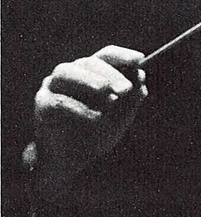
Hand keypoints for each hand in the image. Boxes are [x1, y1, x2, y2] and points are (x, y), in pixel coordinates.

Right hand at [32, 45, 146, 198]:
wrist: (73, 161)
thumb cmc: (98, 133)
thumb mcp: (121, 116)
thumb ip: (131, 97)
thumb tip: (140, 76)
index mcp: (92, 72)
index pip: (106, 55)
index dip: (122, 55)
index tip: (139, 60)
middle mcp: (71, 74)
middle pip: (88, 62)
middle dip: (110, 74)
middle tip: (126, 89)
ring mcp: (53, 87)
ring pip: (66, 73)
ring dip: (90, 82)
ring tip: (111, 99)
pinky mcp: (43, 105)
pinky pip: (58, 101)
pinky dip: (79, 109)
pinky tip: (96, 119)